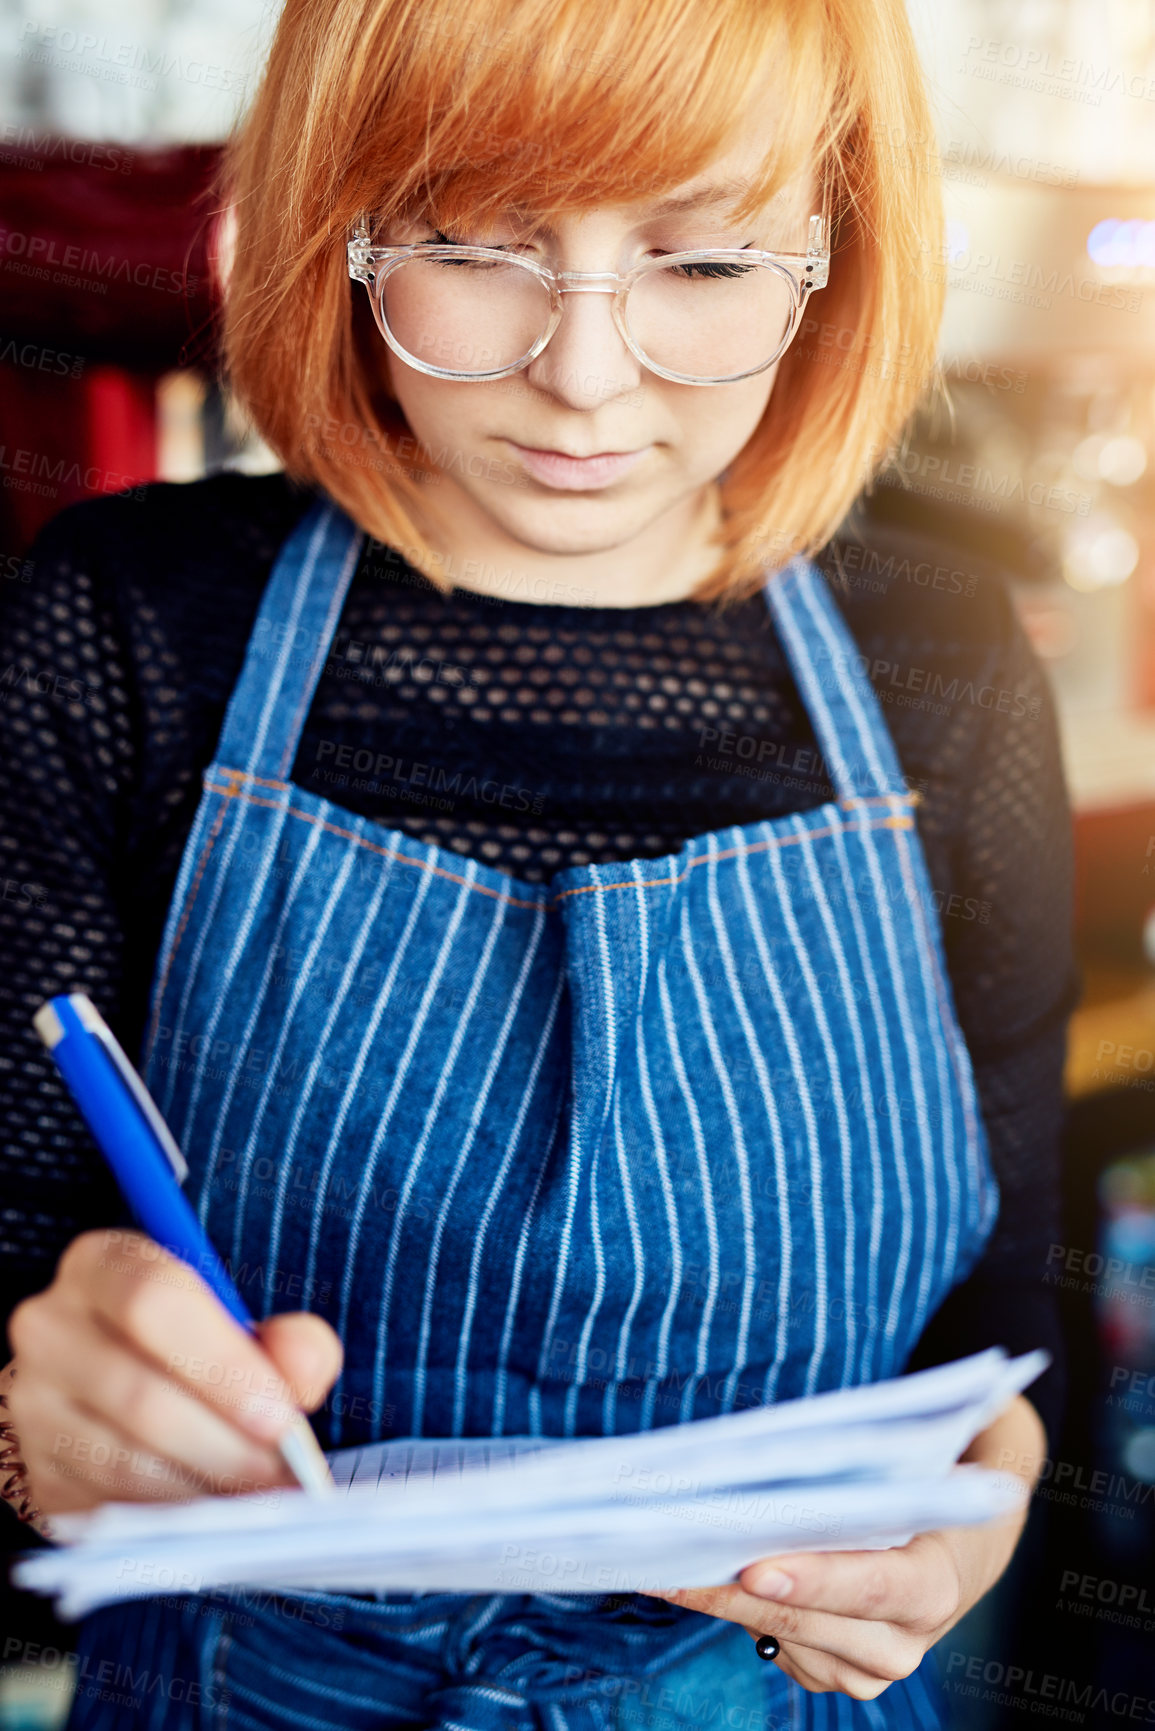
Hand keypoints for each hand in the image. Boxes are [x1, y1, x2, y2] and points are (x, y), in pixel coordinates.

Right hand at [4, 1229, 342, 1519]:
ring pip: (122, 1462)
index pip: (152, 1301)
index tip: (281, 1416)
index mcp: (102, 1265)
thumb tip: (303, 1369)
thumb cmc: (189, 1345)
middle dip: (225, 1446)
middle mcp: (50, 1328)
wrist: (106, 1387)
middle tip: (281, 1475)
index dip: (223, 1365)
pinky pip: (107, 1507)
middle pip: (139, 1396)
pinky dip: (171, 1519)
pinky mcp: (33, 1471)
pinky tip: (215, 1515)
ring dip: (203, 1490)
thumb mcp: (241, 1321)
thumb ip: (288, 1340)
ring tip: (259, 1499)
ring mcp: (30, 1404)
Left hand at [646, 1394, 1045, 1699]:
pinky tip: (707, 1578)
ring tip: (666, 1562)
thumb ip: (873, 1469)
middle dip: (732, 1590)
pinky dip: (739, 1614)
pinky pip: (776, 1649)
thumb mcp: (915, 1473)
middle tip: (668, 1561)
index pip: (869, 1585)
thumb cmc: (924, 1491)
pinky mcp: (837, 1679)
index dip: (812, 1578)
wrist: (958, 1554)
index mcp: (933, 1586)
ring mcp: (869, 1671)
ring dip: (723, 1601)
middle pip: (806, 1618)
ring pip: (780, 1636)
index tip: (753, 1567)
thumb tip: (809, 1444)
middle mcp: (905, 1643)